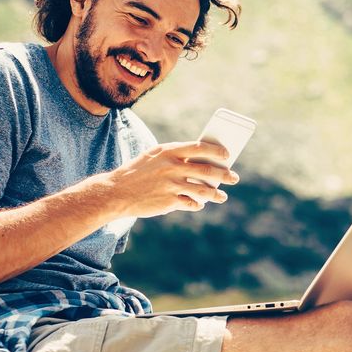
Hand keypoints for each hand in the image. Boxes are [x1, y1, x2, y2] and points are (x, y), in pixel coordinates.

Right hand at [103, 141, 239, 216]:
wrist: (116, 192)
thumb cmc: (139, 172)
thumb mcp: (155, 157)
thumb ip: (176, 157)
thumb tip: (204, 161)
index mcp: (169, 151)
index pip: (200, 147)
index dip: (216, 151)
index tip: (227, 155)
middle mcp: (172, 167)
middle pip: (207, 170)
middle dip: (224, 175)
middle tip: (234, 177)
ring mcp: (171, 185)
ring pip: (203, 190)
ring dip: (216, 194)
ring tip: (222, 196)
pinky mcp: (169, 201)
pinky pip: (191, 203)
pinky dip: (198, 204)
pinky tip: (200, 204)